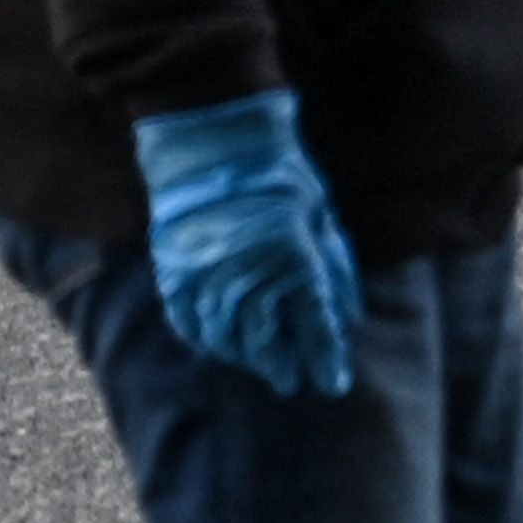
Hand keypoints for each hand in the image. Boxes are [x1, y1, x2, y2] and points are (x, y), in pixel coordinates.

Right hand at [133, 91, 365, 398]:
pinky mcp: (174, 268)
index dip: (325, 363)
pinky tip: (214, 345)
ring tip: (254, 365)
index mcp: (296, 262)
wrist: (213, 137)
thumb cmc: (279, 174)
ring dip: (242, 358)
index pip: (315, 332)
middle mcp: (250, 275)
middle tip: (289, 383)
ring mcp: (207, 274)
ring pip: (225, 338)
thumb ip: (335, 272)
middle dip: (281, 368)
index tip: (331, 385)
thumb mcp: (323, 218)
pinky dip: (201, 338)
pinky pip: (186, 320)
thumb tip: (348, 318)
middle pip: (266, 344)